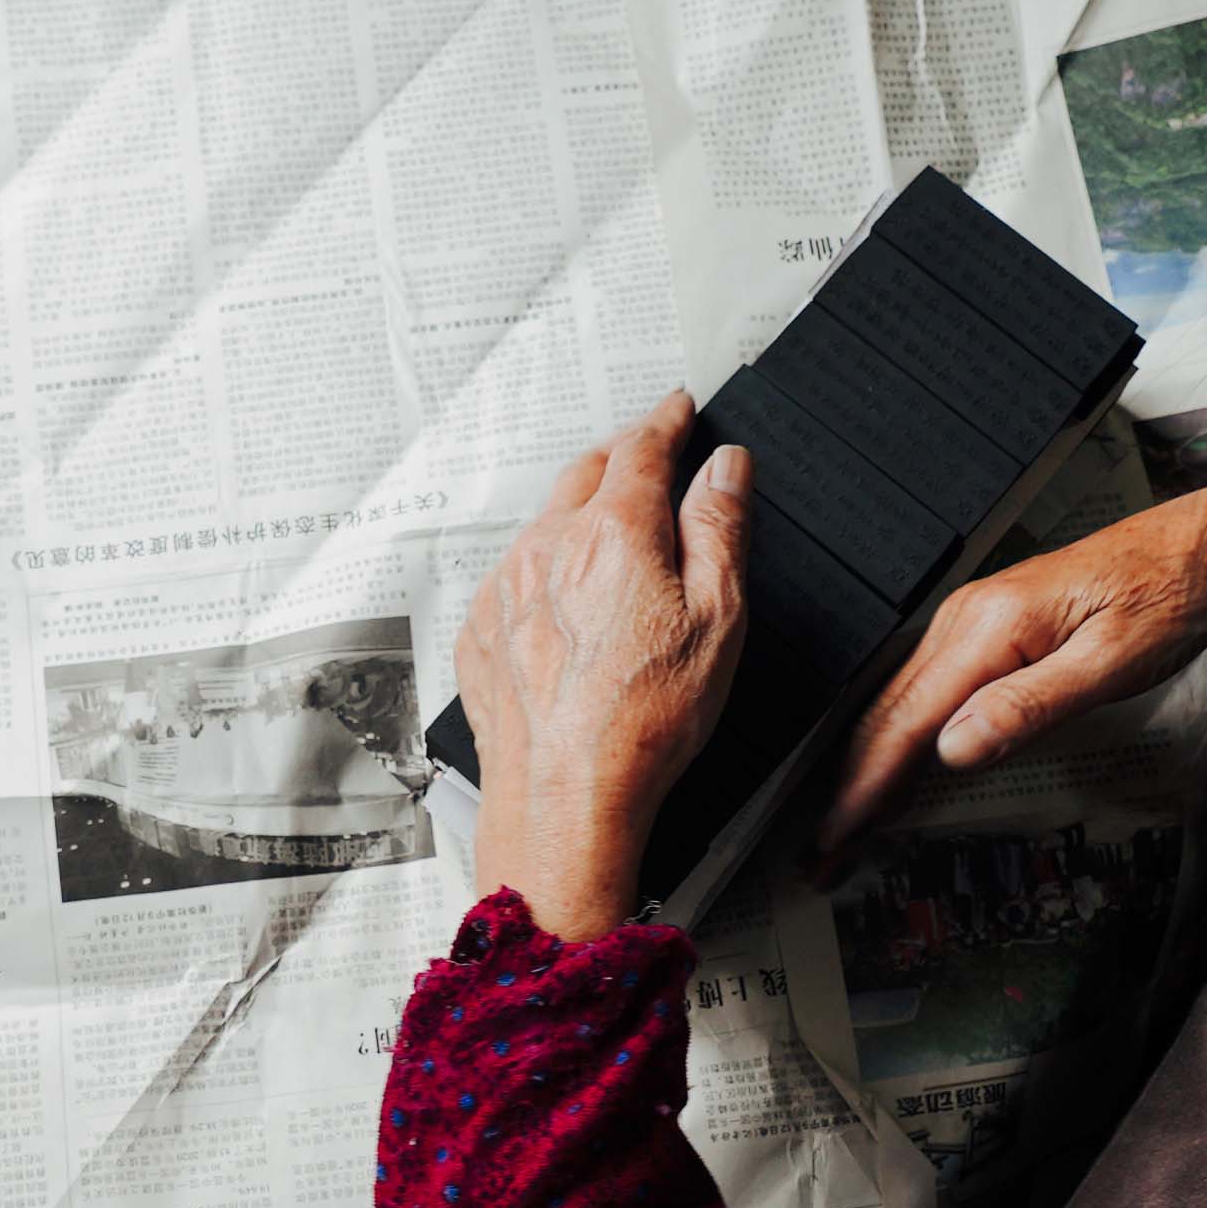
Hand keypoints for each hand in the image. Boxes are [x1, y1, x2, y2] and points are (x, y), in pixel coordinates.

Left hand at [454, 393, 750, 935]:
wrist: (565, 798)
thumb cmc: (644, 722)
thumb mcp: (718, 619)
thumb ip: (720, 529)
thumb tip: (725, 468)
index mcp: (613, 534)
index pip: (642, 449)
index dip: (666, 422)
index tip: (679, 409)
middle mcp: (548, 547)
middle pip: (586, 473)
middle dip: (621, 456)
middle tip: (649, 455)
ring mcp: (506, 588)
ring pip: (545, 523)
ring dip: (579, 513)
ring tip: (610, 533)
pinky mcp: (481, 631)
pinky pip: (515, 576)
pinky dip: (545, 569)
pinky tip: (568, 602)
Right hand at [810, 474, 1206, 872]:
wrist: (1197, 547)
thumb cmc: (1169, 598)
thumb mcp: (1111, 664)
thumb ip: (1029, 707)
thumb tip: (953, 750)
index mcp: (991, 625)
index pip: (908, 721)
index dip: (865, 786)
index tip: (833, 836)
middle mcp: (966, 616)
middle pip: (886, 713)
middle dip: (850, 785)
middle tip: (821, 851)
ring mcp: (971, 618)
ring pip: (898, 702)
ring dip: (867, 764)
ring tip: (845, 822)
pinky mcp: (986, 626)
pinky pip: (925, 688)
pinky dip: (898, 736)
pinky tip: (892, 768)